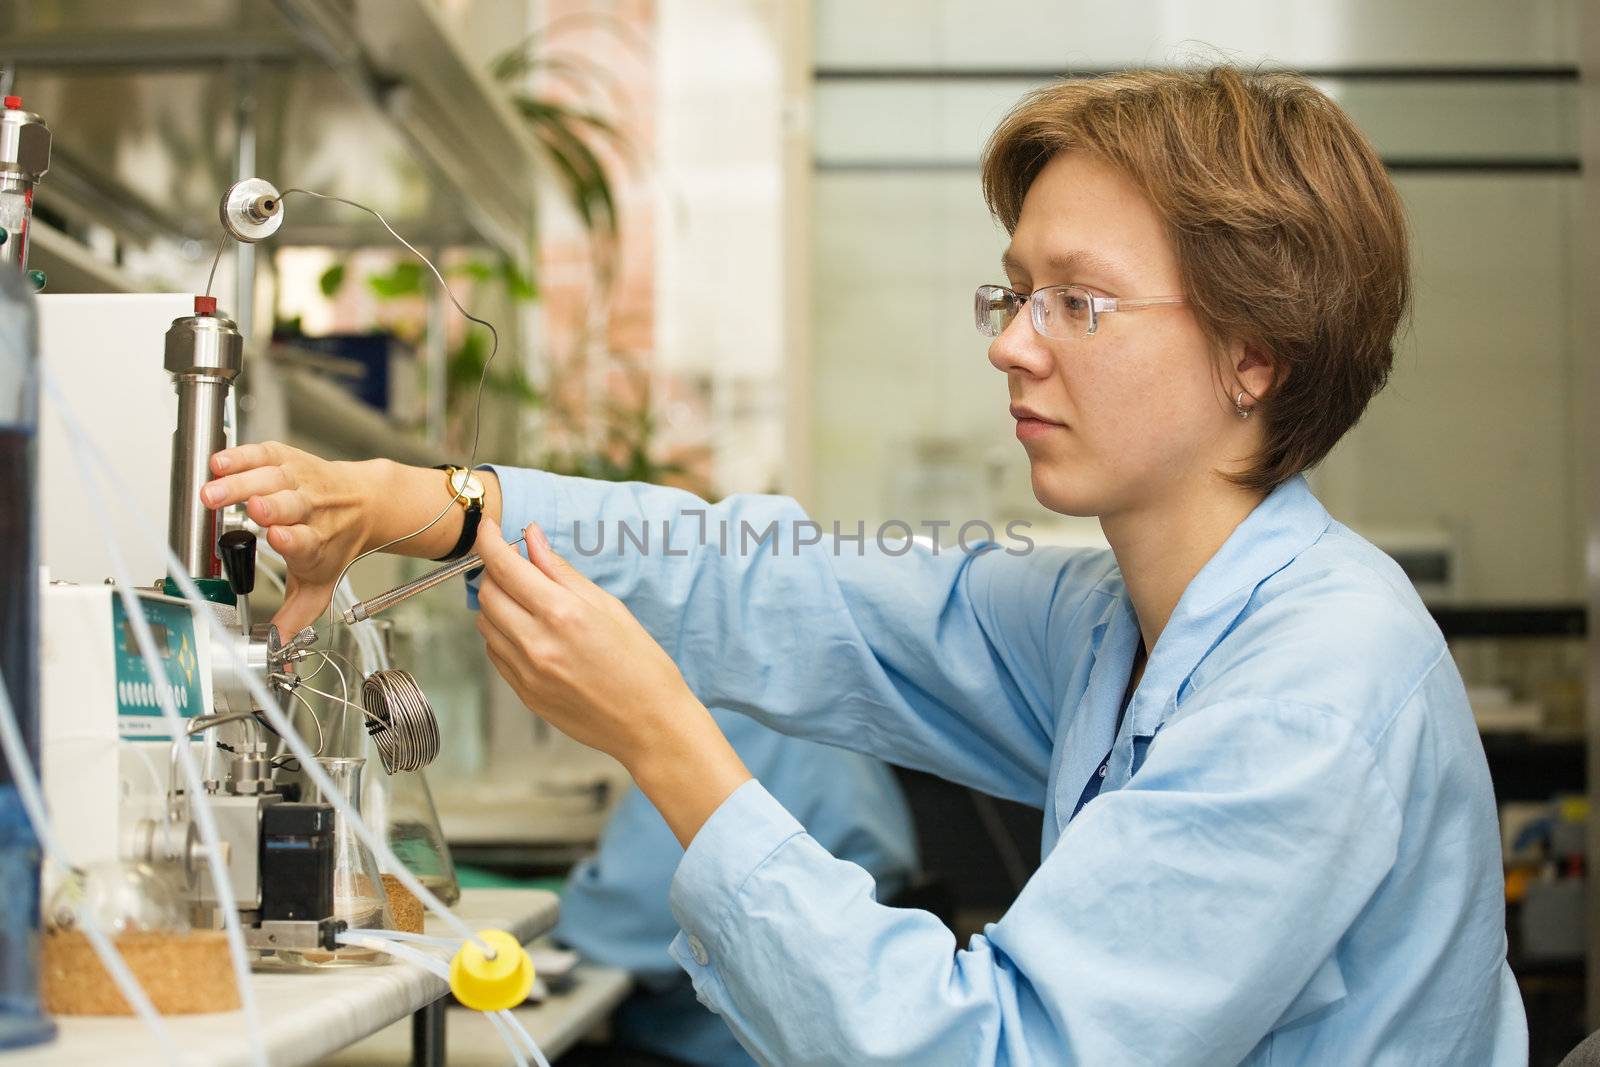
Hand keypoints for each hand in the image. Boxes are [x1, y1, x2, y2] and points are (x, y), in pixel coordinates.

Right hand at [203, 442, 376, 632]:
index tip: (279, 538)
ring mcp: (300, 482)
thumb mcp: (318, 584)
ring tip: (212, 492)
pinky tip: (220, 463)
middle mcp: (311, 509)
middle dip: (272, 507)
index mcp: (316, 542)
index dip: (293, 539)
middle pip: (290, 506)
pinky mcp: (288, 459)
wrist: (365, 503)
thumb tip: (277, 649)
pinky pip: (264, 454)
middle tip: (251, 509)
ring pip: (271, 479)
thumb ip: (295, 617)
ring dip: (241, 483)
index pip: (305, 541)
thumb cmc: (334, 542)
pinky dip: (242, 456)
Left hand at [474, 520, 750, 843]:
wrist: (651, 724)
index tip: (486, 526)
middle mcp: (537, 643)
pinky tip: (530, 632)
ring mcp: (526, 672)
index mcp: (563, 614)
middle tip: (515, 565)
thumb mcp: (609, 607)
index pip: (505, 566)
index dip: (488, 540)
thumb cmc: (642, 665)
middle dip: (494, 570)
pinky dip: (502, 634)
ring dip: (496, 603)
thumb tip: (533, 538)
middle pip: (486, 592)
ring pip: (485, 623)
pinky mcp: (523, 693)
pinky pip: (495, 653)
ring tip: (526, 601)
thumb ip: (562, 572)